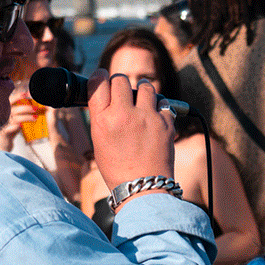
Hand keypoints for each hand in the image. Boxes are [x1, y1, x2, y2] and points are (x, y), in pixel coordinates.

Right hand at [0, 98, 39, 150]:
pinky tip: (20, 126)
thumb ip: (22, 113)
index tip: (26, 94)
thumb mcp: (16, 120)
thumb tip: (35, 107)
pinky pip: (8, 129)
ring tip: (35, 118)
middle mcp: (4, 116)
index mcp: (6, 111)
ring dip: (25, 117)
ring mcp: (3, 125)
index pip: (11, 101)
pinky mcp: (4, 133)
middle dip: (26, 107)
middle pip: (14, 109)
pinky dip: (14, 127)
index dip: (18, 96)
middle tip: (36, 108)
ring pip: (14, 118)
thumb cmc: (10, 130)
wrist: (2, 144)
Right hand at [88, 72, 174, 192]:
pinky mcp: (166, 123)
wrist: (143, 188)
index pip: (99, 82)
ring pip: (145, 87)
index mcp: (103, 120)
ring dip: (143, 92)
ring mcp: (147, 118)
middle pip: (121, 80)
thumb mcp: (100, 141)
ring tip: (141, 104)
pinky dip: (159, 107)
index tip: (103, 78)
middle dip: (121, 84)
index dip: (101, 76)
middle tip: (123, 95)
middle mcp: (124, 115)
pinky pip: (163, 102)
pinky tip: (155, 118)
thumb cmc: (118, 169)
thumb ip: (103, 116)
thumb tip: (109, 95)